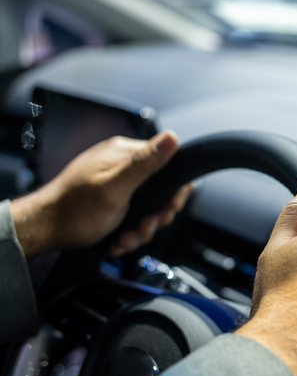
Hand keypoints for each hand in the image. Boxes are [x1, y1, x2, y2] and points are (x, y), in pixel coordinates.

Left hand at [10, 131, 192, 257]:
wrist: (44, 231)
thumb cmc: (73, 211)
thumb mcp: (114, 188)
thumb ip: (144, 164)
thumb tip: (171, 138)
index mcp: (123, 154)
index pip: (168, 164)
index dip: (173, 191)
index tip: (166, 209)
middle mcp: (121, 165)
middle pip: (160, 191)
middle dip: (154, 216)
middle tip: (142, 227)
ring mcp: (116, 183)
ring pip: (148, 208)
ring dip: (140, 229)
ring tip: (125, 237)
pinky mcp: (111, 200)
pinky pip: (133, 215)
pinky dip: (129, 231)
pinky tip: (118, 238)